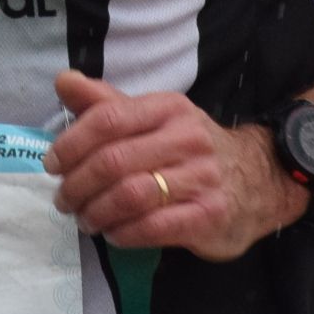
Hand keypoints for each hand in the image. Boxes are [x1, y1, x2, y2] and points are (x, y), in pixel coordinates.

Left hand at [41, 69, 305, 260]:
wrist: (261, 180)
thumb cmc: (191, 149)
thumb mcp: (154, 117)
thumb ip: (107, 103)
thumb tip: (63, 81)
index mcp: (167, 108)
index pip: (107, 119)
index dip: (71, 144)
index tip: (52, 165)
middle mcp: (186, 138)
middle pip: (113, 161)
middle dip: (77, 185)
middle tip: (64, 200)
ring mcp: (201, 178)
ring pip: (130, 195)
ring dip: (96, 212)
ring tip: (85, 220)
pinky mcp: (209, 215)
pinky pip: (153, 227)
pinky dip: (123, 233)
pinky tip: (114, 233)